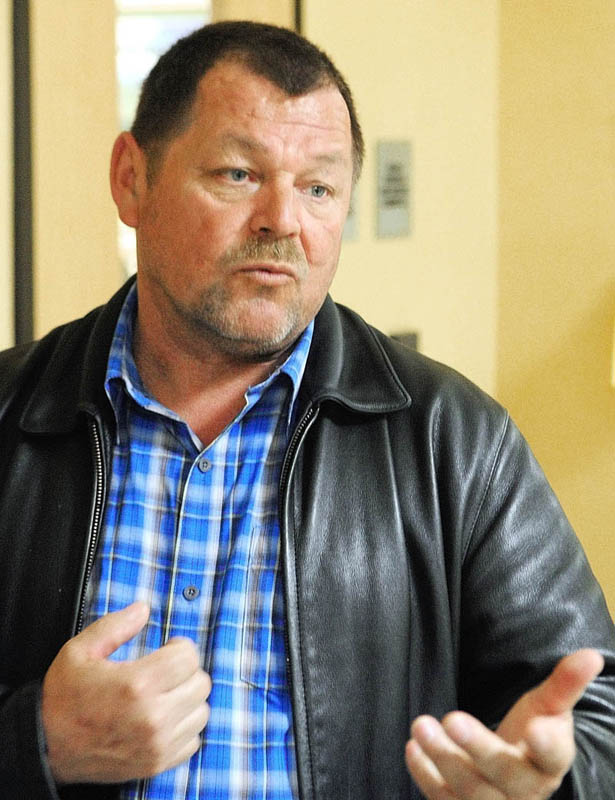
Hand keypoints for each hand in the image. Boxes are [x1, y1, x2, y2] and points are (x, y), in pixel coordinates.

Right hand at [41, 602, 211, 784]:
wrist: (45, 747)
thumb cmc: (62, 699)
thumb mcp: (80, 651)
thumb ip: (115, 626)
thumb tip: (143, 609)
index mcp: (137, 684)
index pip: (189, 657)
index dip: (179, 647)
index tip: (168, 649)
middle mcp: (153, 717)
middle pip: (201, 683)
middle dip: (186, 671)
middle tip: (167, 671)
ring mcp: (157, 744)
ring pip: (201, 711)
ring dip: (188, 699)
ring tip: (166, 694)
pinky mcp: (156, 764)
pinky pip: (193, 741)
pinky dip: (184, 728)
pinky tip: (164, 718)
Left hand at [405, 649, 603, 798]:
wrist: (514, 774)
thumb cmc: (532, 734)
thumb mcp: (548, 708)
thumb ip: (565, 682)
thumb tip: (592, 654)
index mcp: (550, 762)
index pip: (554, 756)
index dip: (548, 745)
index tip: (537, 729)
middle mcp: (525, 790)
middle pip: (504, 773)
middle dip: (478, 747)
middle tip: (452, 718)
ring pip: (470, 791)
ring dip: (443, 758)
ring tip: (420, 725)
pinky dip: (425, 777)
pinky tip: (412, 749)